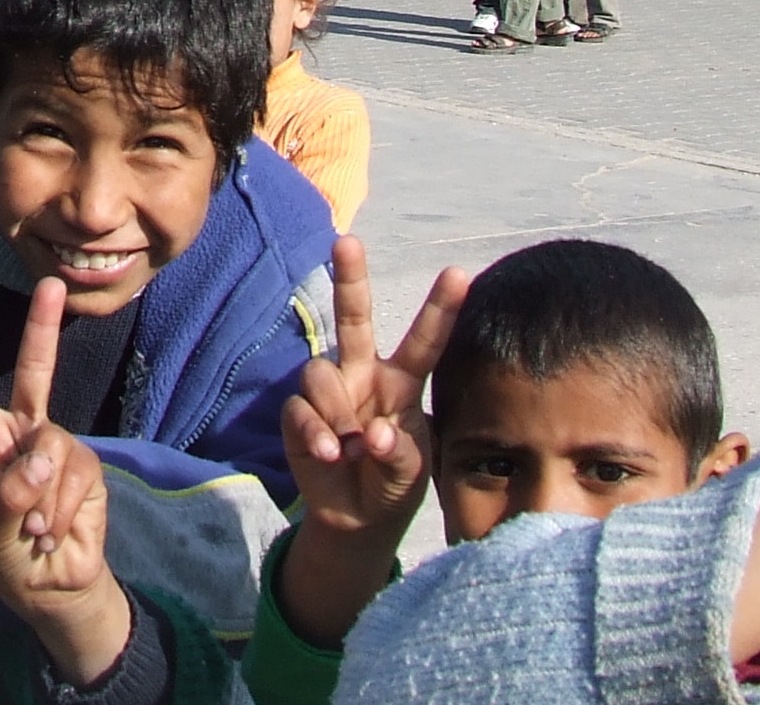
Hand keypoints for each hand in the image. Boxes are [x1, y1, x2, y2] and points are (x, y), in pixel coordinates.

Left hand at [0, 280, 127, 687]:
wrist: (49, 584)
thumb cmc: (6, 553)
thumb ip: (6, 496)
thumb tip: (41, 459)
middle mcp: (19, 435)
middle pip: (34, 373)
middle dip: (43, 329)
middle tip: (52, 288)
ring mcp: (55, 451)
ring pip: (49, 446)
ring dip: (35, 496)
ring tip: (31, 530)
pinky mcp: (86, 471)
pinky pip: (71, 477)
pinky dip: (56, 511)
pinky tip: (50, 531)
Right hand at [276, 237, 468, 645]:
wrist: (357, 518)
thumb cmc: (394, 482)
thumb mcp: (412, 472)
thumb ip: (398, 452)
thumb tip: (372, 432)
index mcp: (402, 382)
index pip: (425, 342)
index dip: (441, 309)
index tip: (460, 274)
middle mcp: (363, 375)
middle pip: (355, 318)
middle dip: (350, 278)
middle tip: (348, 241)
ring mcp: (330, 392)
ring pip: (319, 374)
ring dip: (335, 412)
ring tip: (349, 449)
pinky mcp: (299, 415)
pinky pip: (300, 411)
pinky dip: (314, 433)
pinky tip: (329, 455)